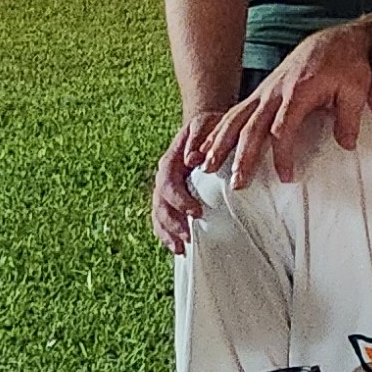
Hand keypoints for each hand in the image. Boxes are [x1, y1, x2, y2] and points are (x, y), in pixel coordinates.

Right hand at [149, 123, 207, 256]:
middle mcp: (165, 177)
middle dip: (173, 222)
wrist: (208, 128)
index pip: (168, 183)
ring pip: (159, 214)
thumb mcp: (206, 123)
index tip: (197, 212)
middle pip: (160, 203)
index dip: (179, 200)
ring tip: (180, 248)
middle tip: (188, 236)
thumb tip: (192, 159)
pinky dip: (167, 234)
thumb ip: (199, 136)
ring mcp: (167, 189)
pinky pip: (164, 218)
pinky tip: (177, 249)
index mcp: (171, 161)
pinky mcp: (174, 198)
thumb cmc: (212, 125)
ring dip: (168, 232)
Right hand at [204, 19, 371, 177]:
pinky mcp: (261, 93)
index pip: (283, 129)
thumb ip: (348, 118)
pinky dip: (218, 130)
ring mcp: (265, 92)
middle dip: (242, 156)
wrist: (336, 40)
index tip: (286, 177)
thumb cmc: (347, 65)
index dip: (282, 154)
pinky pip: (235, 112)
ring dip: (220, 144)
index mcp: (298, 92)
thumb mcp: (356, 89)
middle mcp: (275, 92)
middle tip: (237, 183)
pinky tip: (205, 147)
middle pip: (252, 127)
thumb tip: (347, 146)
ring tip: (206, 167)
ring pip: (236, 119)